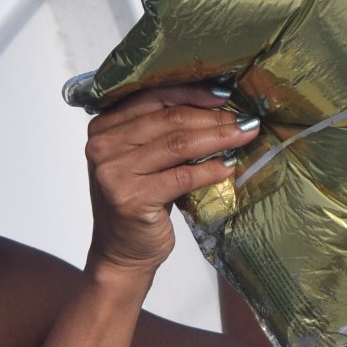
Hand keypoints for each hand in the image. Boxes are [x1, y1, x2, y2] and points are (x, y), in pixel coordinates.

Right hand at [83, 86, 257, 275]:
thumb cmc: (139, 202)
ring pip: (178, 143)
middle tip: (244, 120)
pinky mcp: (131, 199)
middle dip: (212, 117)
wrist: (122, 253)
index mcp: (102, 127)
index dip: (192, 92)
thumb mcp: (144, 160)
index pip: (152, 97)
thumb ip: (163, 132)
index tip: (225, 94)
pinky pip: (182, 176)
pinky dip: (209, 170)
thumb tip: (218, 106)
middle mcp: (102, 146)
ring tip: (244, 136)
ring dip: (218, 138)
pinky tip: (228, 167)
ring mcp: (114, 172)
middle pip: (168, 119)